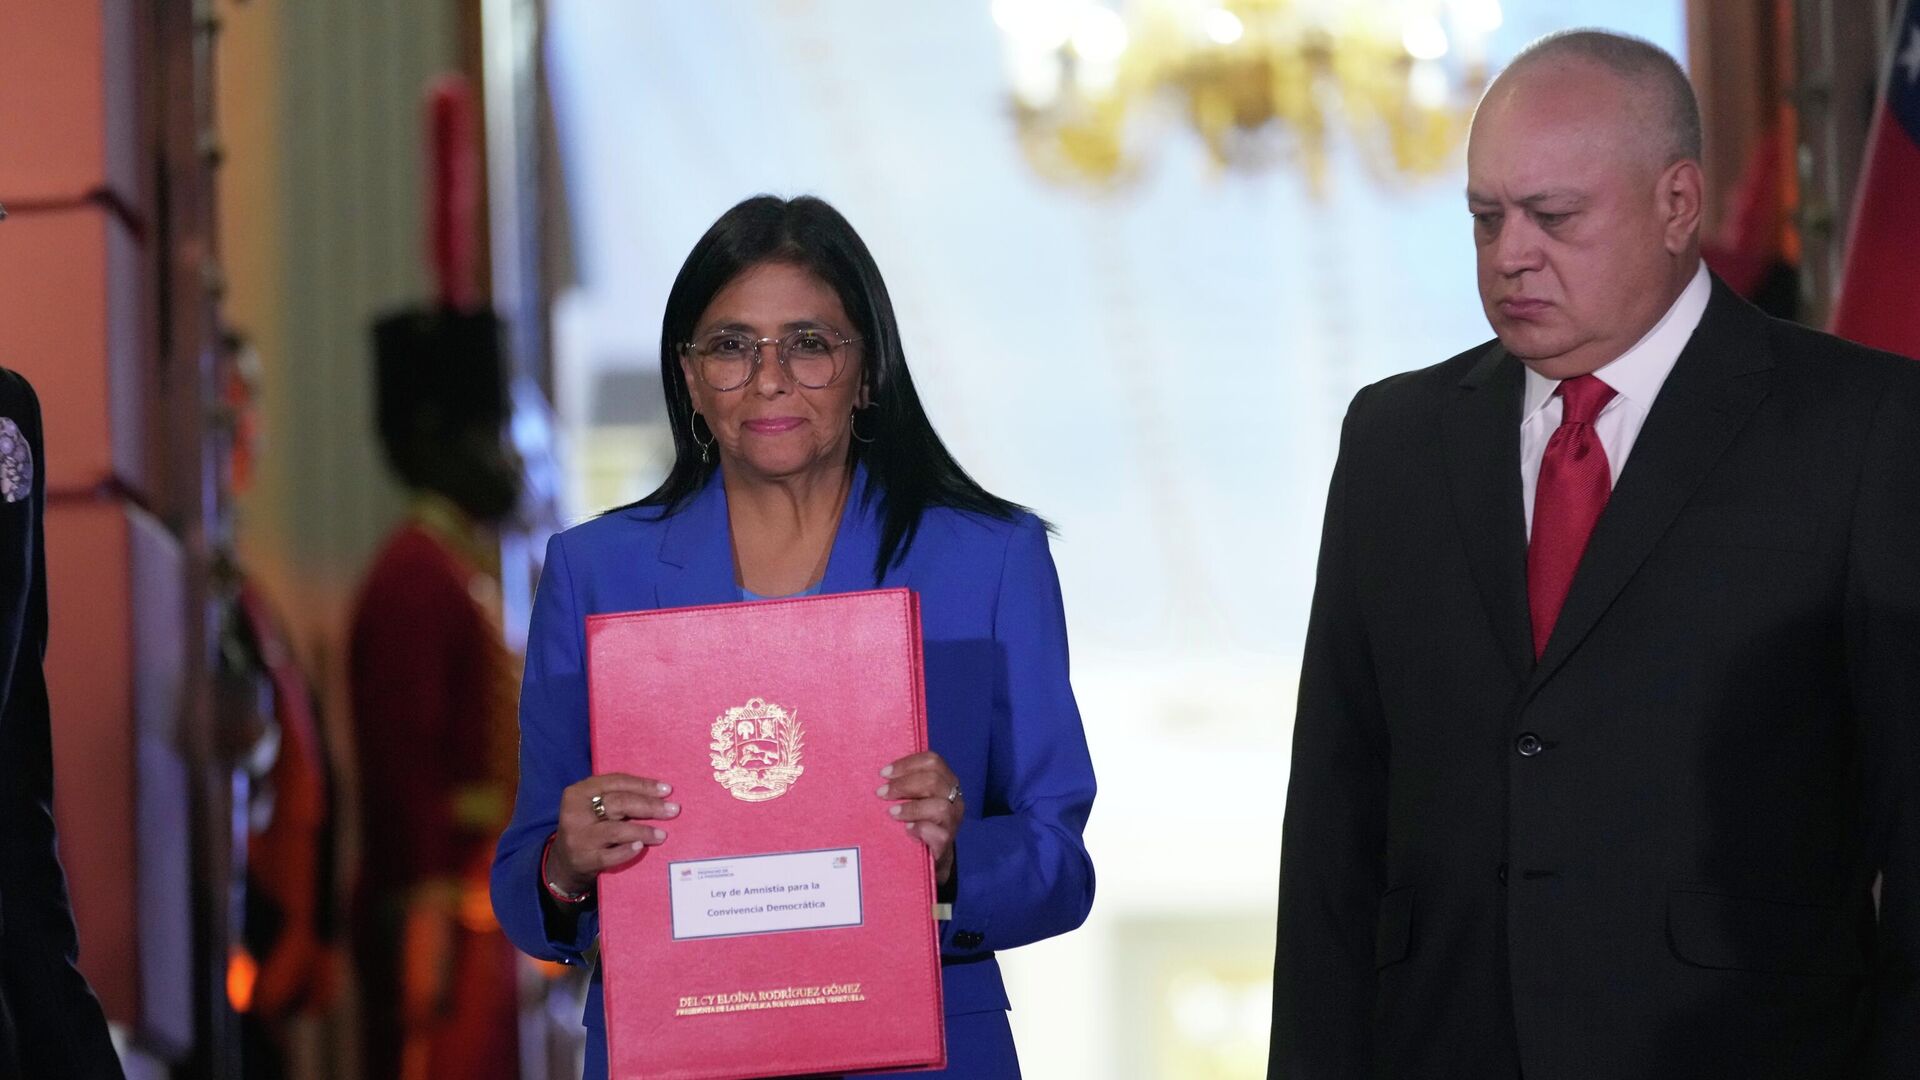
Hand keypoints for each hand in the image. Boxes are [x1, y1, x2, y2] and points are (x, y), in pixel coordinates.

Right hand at [550, 773, 678, 894]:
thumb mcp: (593, 806)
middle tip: (673, 810)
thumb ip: (616, 797)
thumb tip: (660, 793)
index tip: (667, 790)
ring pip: (617, 830)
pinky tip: (641, 847)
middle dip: (649, 806)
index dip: (643, 785)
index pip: (615, 782)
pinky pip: (611, 855)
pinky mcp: (584, 860)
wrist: (565, 863)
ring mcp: (578, 838)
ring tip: (662, 834)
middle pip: (619, 803)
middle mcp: (575, 813)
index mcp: (578, 792)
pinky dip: (628, 851)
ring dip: (644, 831)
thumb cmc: (589, 827)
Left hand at [877, 752, 963, 884]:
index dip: (907, 764)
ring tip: (891, 813)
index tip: (884, 773)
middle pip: (934, 780)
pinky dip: (920, 829)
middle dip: (903, 785)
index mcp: (946, 781)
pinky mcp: (947, 841)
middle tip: (881, 793)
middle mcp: (954, 798)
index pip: (932, 761)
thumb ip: (906, 783)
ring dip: (911, 808)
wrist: (932, 856)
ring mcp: (953, 821)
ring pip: (940, 806)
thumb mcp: (914, 797)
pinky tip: (906, 830)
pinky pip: (937, 832)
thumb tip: (881, 773)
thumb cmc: (918, 820)